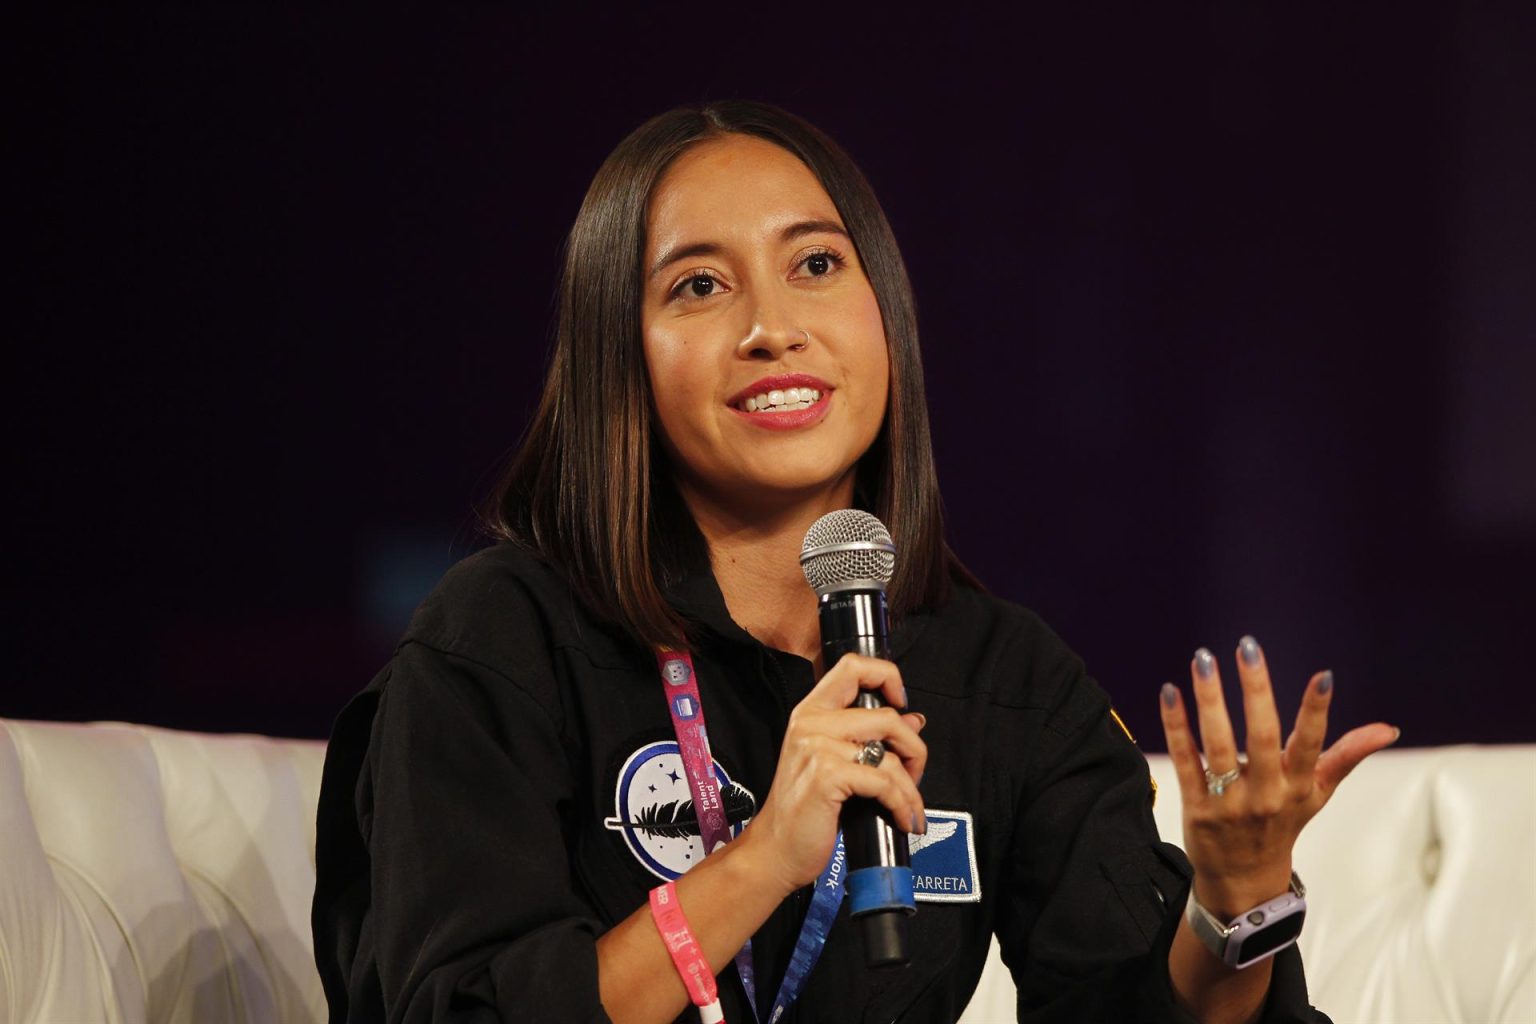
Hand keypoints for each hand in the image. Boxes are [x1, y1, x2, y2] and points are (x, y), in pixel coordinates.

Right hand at [739, 653, 927, 894]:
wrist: (776, 850)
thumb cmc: (803, 810)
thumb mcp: (834, 765)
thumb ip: (869, 738)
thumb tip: (914, 720)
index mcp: (811, 712)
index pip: (852, 666)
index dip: (887, 676)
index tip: (902, 703)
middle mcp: (811, 723)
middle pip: (886, 717)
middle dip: (913, 750)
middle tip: (913, 776)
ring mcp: (816, 747)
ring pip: (889, 756)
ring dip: (910, 788)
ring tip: (910, 807)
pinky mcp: (826, 775)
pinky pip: (883, 783)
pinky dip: (902, 804)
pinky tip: (902, 818)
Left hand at [1158, 636, 1397, 917]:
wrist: (1244, 880)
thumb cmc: (1283, 824)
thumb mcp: (1318, 794)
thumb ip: (1347, 756)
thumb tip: (1388, 729)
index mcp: (1298, 786)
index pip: (1311, 744)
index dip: (1317, 712)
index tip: (1323, 676)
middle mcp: (1266, 794)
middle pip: (1261, 736)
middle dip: (1255, 690)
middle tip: (1247, 647)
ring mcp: (1229, 802)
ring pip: (1217, 744)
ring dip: (1209, 700)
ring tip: (1203, 660)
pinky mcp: (1196, 807)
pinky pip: (1184, 761)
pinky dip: (1176, 727)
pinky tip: (1170, 692)